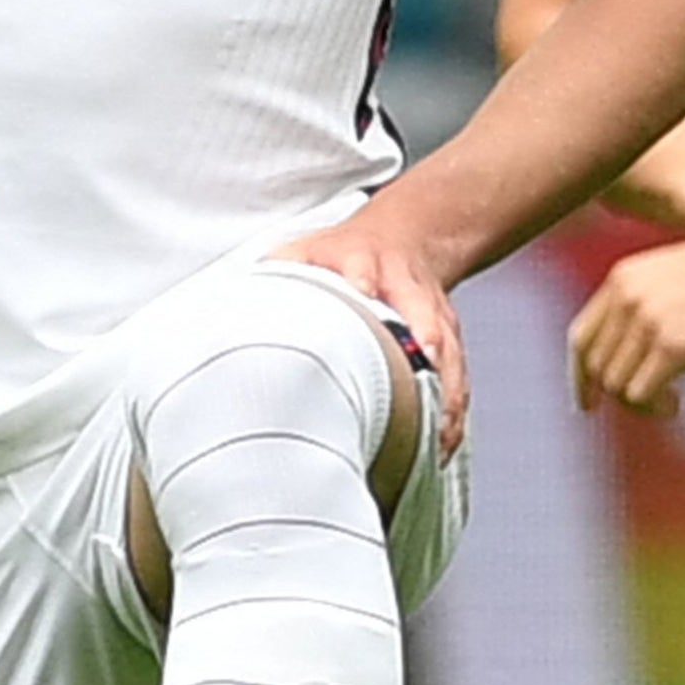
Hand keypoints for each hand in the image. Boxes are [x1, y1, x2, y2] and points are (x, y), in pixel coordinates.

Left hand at [274, 206, 474, 453]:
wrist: (408, 236)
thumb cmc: (343, 256)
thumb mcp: (307, 250)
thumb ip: (277, 274)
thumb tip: (227, 316)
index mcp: (364, 261)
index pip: (364, 272)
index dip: (362, 285)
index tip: (362, 299)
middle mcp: (406, 287)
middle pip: (424, 317)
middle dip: (426, 347)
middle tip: (420, 385)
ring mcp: (434, 314)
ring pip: (448, 357)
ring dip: (443, 397)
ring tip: (432, 442)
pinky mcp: (451, 340)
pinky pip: (457, 379)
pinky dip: (450, 414)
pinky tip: (439, 449)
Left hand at [569, 235, 684, 413]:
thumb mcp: (680, 279)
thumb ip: (647, 308)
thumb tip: (627, 360)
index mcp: (625, 276)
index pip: (582, 338)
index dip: (581, 377)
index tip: (589, 403)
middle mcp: (628, 294)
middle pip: (597, 366)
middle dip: (617, 394)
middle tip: (655, 403)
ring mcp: (648, 318)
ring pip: (618, 385)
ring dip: (642, 404)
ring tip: (672, 402)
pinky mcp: (674, 343)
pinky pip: (641, 394)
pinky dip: (655, 408)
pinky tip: (678, 404)